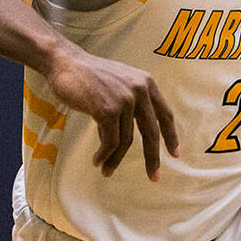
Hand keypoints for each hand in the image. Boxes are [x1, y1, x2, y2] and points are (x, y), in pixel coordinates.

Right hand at [44, 41, 179, 179]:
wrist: (65, 63)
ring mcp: (124, 100)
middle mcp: (140, 90)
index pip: (165, 115)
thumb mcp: (120, 84)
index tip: (175, 155)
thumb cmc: (89, 76)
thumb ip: (132, 102)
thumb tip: (133, 135)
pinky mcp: (107, 110)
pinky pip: (110, 141)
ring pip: (126, 141)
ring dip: (115, 159)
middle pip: (152, 133)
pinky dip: (104, 155)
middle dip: (153, 158)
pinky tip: (97, 161)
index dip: (171, 136)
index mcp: (147, 83)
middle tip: (154, 176)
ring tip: (107, 171)